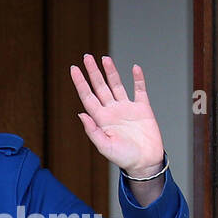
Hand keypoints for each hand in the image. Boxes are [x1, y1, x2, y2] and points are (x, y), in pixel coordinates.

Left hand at [69, 55, 165, 179]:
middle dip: (92, 72)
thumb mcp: (104, 146)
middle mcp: (112, 110)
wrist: (145, 161)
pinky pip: (140, 89)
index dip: (80, 83)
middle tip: (86, 57)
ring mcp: (127, 108)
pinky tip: (134, 68)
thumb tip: (80, 114)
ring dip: (110, 72)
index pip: (87, 96)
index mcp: (101, 119)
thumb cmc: (123, 157)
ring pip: (116, 85)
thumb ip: (92, 130)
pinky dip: (138, 78)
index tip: (73, 69)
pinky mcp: (143, 108)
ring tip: (104, 58)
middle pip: (100, 87)